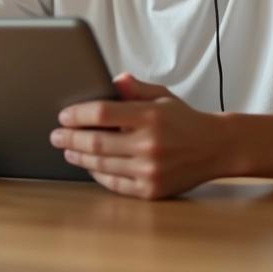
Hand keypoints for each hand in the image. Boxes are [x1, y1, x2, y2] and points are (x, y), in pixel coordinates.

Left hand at [50, 73, 230, 198]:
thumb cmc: (184, 120)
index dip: (78, 114)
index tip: (64, 115)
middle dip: (70, 138)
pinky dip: (97, 174)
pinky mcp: (152, 190)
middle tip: (56, 135)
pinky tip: (89, 165)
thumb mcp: (163, 96)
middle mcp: (150, 144)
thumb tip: (114, 80)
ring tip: (68, 149)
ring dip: (79, 156)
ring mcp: (150, 170)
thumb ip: (136, 89)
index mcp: (151, 116)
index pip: (103, 113)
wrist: (216, 148)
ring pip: (101, 164)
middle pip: (97, 141)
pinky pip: (114, 184)